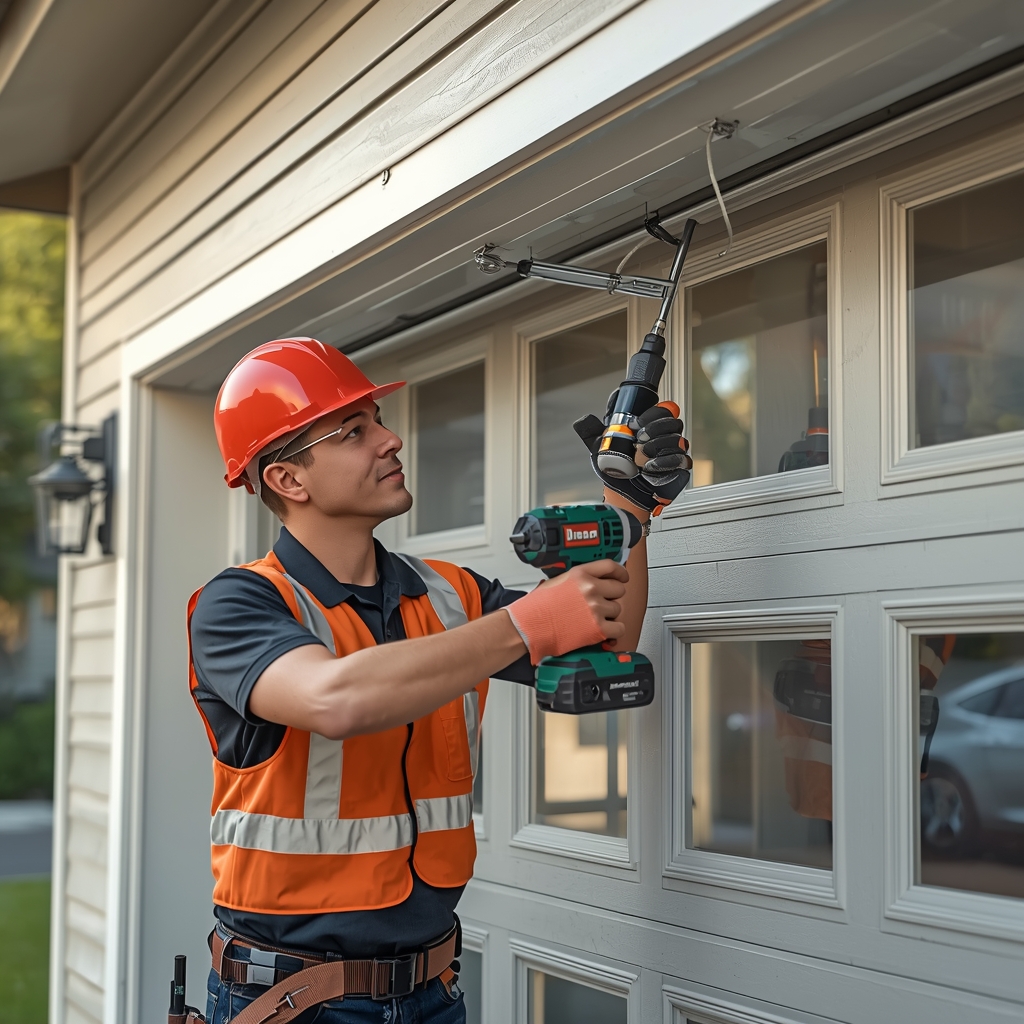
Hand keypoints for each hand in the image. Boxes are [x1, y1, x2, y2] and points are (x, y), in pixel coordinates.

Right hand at [507, 560, 627, 664]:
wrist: (528, 626)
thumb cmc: (537, 607)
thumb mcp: (557, 581)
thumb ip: (578, 579)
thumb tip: (593, 580)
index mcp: (580, 574)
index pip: (610, 566)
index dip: (620, 572)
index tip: (622, 577)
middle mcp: (590, 588)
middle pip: (618, 588)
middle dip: (611, 596)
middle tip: (600, 603)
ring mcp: (595, 608)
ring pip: (618, 609)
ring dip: (609, 615)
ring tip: (592, 618)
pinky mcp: (597, 628)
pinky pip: (619, 628)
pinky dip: (613, 632)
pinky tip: (602, 630)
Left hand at [574, 399, 691, 513]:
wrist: (624, 495)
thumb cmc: (616, 472)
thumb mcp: (602, 450)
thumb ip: (593, 433)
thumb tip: (582, 421)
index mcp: (650, 428)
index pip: (663, 410)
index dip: (652, 414)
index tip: (636, 424)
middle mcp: (665, 438)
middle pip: (674, 422)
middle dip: (655, 428)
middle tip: (640, 438)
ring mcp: (674, 452)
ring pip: (678, 439)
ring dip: (659, 445)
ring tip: (643, 455)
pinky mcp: (680, 468)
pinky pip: (682, 459)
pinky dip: (666, 462)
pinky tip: (651, 467)